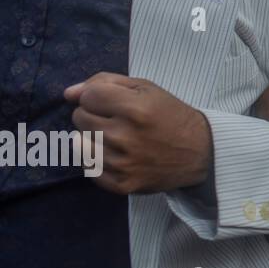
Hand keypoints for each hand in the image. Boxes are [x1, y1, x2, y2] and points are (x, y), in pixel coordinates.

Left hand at [65, 73, 212, 193]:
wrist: (200, 152)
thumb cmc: (171, 115)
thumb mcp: (147, 88)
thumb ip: (106, 83)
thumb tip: (68, 93)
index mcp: (135, 108)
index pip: (87, 97)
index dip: (98, 96)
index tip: (113, 102)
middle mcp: (125, 136)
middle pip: (79, 118)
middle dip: (94, 114)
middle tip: (117, 119)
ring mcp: (122, 163)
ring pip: (79, 143)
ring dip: (94, 137)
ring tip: (117, 137)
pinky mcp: (121, 184)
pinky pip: (88, 168)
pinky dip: (97, 159)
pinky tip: (116, 154)